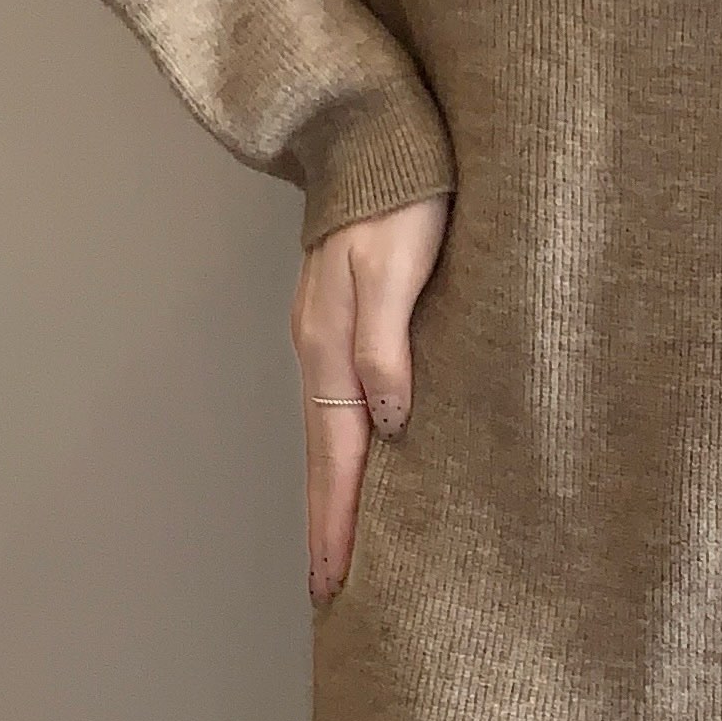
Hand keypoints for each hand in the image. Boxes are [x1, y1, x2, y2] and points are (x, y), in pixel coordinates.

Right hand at [294, 192, 449, 607]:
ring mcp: (328, 332)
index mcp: (330, 343)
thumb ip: (387, 342)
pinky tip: (361, 461)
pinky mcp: (345, 317)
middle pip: (321, 454)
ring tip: (339, 545)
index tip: (333, 582)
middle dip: (325, 523)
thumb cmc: (400, 191)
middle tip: (328, 591)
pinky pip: (340, 401)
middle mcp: (321, 346)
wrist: (376, 129)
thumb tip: (388, 424)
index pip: (334, 454)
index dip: (336, 520)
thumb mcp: (397, 263)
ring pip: (328, 431)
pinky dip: (345, 445)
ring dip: (333, 491)